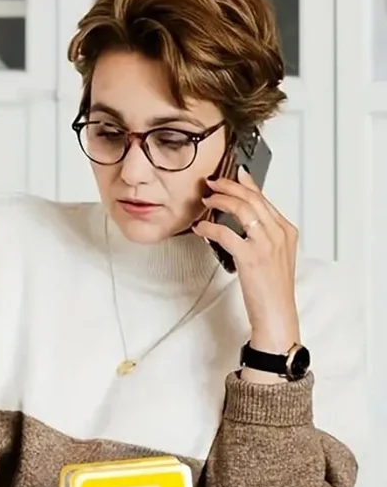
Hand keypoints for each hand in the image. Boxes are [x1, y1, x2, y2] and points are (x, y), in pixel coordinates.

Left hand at [192, 168, 300, 354]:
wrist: (276, 313)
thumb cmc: (272, 288)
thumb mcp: (274, 255)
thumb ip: (262, 235)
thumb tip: (241, 219)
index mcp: (286, 231)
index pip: (264, 199)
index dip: (246, 183)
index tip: (234, 173)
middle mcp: (278, 233)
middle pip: (252, 198)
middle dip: (229, 186)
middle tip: (212, 182)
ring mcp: (266, 244)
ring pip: (241, 209)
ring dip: (220, 200)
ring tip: (206, 200)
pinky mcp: (250, 257)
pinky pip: (226, 233)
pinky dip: (210, 227)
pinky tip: (201, 228)